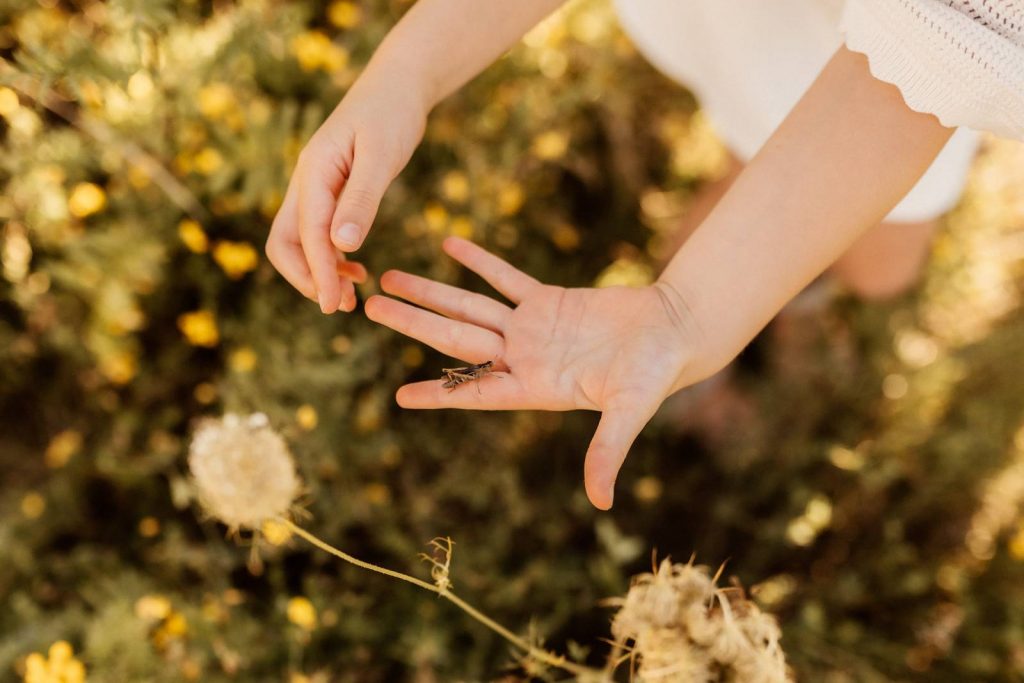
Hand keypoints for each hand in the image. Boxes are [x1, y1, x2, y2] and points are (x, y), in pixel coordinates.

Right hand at [266, 75, 427, 312]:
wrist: (398, 84)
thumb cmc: (393, 113)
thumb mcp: (382, 155)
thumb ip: (362, 199)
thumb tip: (342, 246)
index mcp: (313, 172)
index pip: (306, 234)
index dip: (318, 273)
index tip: (333, 305)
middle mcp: (306, 181)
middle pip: (285, 242)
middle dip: (307, 277)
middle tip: (338, 305)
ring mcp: (315, 187)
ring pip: (299, 240)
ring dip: (318, 272)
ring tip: (349, 297)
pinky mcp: (331, 191)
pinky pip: (318, 232)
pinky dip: (331, 257)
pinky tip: (356, 270)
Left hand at [365, 237, 701, 509]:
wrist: (675, 332)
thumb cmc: (655, 374)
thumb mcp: (629, 411)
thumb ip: (608, 452)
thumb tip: (601, 503)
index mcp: (537, 387)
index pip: (477, 391)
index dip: (440, 393)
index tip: (400, 397)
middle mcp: (525, 358)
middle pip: (458, 337)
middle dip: (415, 323)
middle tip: (370, 308)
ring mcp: (533, 328)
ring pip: (471, 305)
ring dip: (432, 291)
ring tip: (391, 276)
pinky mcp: (549, 300)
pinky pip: (506, 277)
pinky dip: (479, 261)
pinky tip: (448, 245)